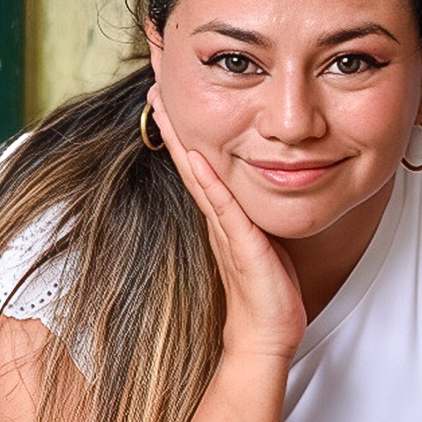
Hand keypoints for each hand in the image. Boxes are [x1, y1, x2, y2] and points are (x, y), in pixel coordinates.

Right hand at [148, 85, 306, 361]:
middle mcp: (217, 218)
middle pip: (190, 160)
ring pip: (199, 176)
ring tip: (162, 104)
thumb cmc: (267, 297)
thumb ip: (253, 218)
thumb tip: (261, 192)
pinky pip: (224, 208)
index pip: (198, 163)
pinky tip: (199, 158)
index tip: (169, 95)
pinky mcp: (241, 246)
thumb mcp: (262, 245)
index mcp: (222, 215)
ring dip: (181, 139)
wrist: (265, 338)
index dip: (183, 129)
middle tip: (155, 82)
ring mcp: (225, 231)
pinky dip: (210, 182)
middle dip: (172, 121)